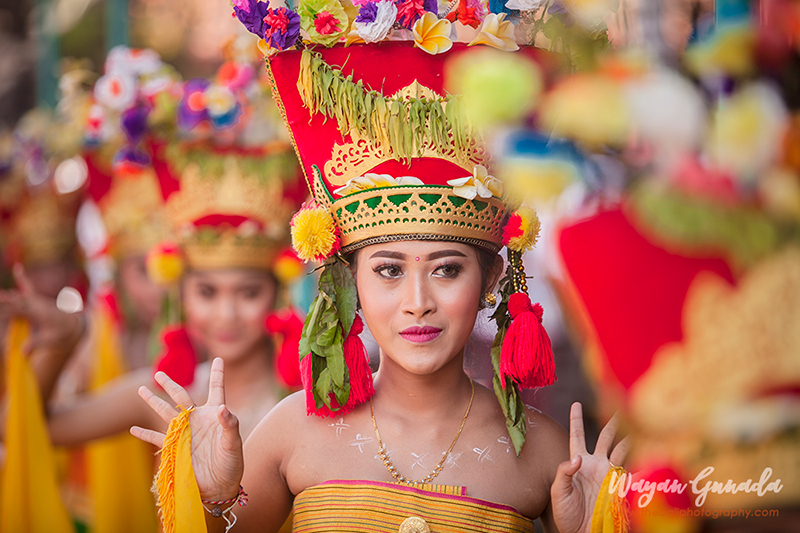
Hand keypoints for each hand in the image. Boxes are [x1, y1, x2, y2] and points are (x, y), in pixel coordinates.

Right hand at [0, 264, 84, 355]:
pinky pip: (28, 287)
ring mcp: (36, 300)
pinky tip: (17, 268)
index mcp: (37, 313)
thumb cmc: (61, 332)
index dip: (7, 310)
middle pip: (16, 301)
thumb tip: (24, 353)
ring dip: (7, 295)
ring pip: (19, 294)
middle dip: (6, 300)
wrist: (73, 323)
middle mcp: (36, 304)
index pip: (18, 311)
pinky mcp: (37, 299)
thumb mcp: (49, 339)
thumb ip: (36, 343)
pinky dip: (22, 278)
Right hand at [131, 358, 244, 501]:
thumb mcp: (233, 444)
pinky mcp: (174, 449)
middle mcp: (197, 419)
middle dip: (171, 384)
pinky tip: (132, 429)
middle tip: (159, 373)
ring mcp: (184, 433)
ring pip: (165, 412)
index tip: (218, 359)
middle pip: (182, 396)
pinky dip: (144, 434)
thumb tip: (223, 407)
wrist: (219, 486)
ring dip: (153, 402)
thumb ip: (229, 424)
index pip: (216, 389)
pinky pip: (156, 439)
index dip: (217, 374)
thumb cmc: (231, 463)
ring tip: (141, 390)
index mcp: (214, 414)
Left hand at [550, 402, 629, 532]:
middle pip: (606, 437)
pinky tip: (645, 450)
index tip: (576, 403)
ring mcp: (610, 474)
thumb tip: (577, 458)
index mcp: (579, 462)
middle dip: (613, 421)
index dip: (576, 420)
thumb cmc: (566, 514)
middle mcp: (596, 464)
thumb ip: (564, 473)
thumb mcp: (558, 492)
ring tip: (637, 420)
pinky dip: (640, 461)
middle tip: (619, 404)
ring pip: (622, 449)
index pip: (577, 436)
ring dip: (629, 436)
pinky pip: (632, 471)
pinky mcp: (621, 486)